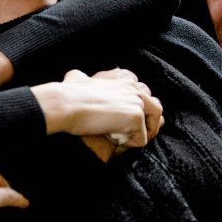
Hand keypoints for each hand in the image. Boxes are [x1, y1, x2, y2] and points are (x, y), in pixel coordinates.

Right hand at [31, 69, 163, 150]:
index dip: (137, 110)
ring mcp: (138, 102)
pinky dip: (128, 144)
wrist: (66, 104)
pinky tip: (112, 140)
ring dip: (141, 134)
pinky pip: (142, 139)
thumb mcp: (75, 78)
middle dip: (146, 123)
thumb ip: (81, 78)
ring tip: (121, 138)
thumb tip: (74, 77)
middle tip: (126, 133)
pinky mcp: (136, 117)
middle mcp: (135, 88)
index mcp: (124, 80)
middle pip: (155, 108)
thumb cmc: (67, 94)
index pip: (144, 94)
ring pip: (155, 123)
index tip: (121, 120)